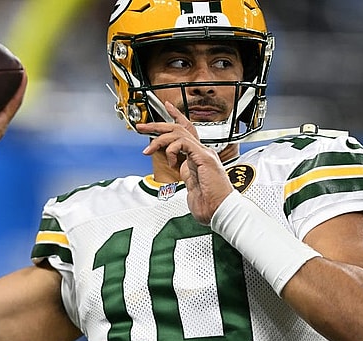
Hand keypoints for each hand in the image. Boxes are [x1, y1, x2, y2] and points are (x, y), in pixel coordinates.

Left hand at [139, 101, 233, 224]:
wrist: (220, 211)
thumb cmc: (209, 204)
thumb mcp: (191, 187)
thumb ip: (186, 175)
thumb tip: (179, 171)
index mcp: (199, 158)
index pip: (187, 131)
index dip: (177, 117)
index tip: (166, 107)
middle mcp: (203, 153)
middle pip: (180, 128)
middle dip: (158, 125)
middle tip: (142, 127)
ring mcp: (204, 154)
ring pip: (179, 133)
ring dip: (159, 139)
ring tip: (148, 149)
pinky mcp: (204, 157)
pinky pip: (183, 143)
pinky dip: (172, 150)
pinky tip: (171, 162)